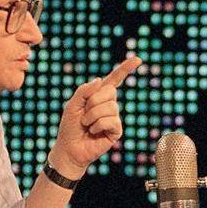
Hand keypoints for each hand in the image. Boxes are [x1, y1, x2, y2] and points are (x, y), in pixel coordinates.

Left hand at [50, 56, 142, 177]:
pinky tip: (93, 132)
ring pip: (110, 107)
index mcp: (99, 96)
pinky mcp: (116, 130)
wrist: (69, 148)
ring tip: (86, 125)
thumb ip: (84, 91)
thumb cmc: (70, 127)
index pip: (114, 80)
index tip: (137, 59)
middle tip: (84, 114)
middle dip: (93, 102)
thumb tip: (101, 80)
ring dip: (92, 116)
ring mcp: (114, 118)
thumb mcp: (72, 105)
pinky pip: (110, 121)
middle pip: (110, 92)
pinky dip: (97, 125)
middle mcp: (109, 105)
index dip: (125, 69)